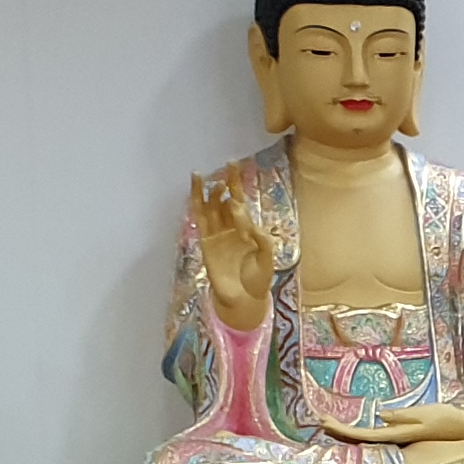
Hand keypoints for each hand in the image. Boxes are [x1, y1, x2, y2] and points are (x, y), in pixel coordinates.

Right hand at [190, 169, 276, 333]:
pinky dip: (197, 205)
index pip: (240, 199)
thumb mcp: (267, 256)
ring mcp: (217, 233)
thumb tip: (243, 214)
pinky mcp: (206, 241)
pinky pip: (200, 220)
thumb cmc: (258, 278)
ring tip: (208, 178)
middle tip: (224, 172)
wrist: (245, 299)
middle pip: (224, 199)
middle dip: (224, 185)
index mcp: (247, 227)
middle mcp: (231, 226)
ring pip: (210, 207)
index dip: (236, 182)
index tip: (233, 164)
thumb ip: (261, 236)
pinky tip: (195, 193)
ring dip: (209, 193)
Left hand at [322, 402, 463, 444]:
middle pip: (358, 440)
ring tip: (327, 423)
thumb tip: (382, 414)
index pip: (361, 436)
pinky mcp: (398, 436)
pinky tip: (349, 429)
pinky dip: (357, 432)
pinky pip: (372, 436)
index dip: (341, 430)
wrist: (463, 427)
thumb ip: (404, 416)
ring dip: (345, 432)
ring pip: (363, 439)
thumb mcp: (426, 414)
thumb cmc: (446, 418)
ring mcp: (395, 440)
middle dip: (338, 431)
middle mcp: (393, 441)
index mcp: (397, 436)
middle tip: (318, 419)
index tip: (324, 420)